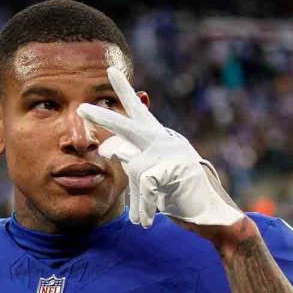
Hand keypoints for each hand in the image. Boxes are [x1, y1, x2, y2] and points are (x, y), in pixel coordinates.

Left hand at [77, 67, 243, 228]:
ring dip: (137, 200)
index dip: (125, 92)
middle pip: (128, 126)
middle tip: (81, 109)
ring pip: (133, 168)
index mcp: (160, 138)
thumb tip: (103, 148)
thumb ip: (132, 158)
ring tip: (141, 218)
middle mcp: (165, 140)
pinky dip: (144, 208)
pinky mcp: (172, 169)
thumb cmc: (179, 194)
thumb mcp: (151, 174)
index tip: (110, 71)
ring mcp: (170, 153)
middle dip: (104, 118)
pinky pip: (144, 188)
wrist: (211, 214)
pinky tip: (146, 222)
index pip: (140, 111)